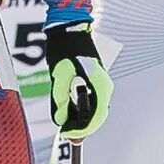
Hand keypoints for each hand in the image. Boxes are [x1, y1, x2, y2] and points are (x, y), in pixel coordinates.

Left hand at [43, 20, 111, 140]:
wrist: (69, 28)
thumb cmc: (65, 48)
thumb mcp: (59, 76)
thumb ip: (61, 100)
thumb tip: (60, 120)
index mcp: (99, 85)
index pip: (95, 118)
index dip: (81, 130)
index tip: (67, 134)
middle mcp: (103, 86)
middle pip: (97, 116)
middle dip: (82, 128)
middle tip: (67, 136)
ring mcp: (100, 83)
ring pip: (94, 110)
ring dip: (82, 120)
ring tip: (67, 127)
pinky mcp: (94, 80)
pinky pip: (91, 102)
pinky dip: (82, 110)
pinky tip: (69, 113)